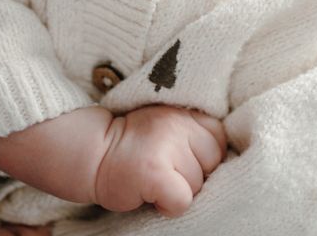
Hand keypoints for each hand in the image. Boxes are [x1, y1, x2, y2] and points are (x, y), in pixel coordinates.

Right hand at [93, 105, 226, 217]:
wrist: (91, 154)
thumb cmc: (132, 146)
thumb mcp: (166, 125)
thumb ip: (192, 132)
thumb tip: (224, 162)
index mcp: (184, 110)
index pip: (219, 138)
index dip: (202, 155)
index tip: (180, 158)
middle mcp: (178, 122)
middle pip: (212, 163)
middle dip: (193, 174)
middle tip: (165, 170)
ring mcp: (167, 145)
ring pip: (197, 184)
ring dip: (178, 189)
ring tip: (154, 180)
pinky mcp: (155, 171)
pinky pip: (182, 200)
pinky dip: (168, 206)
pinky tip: (151, 195)